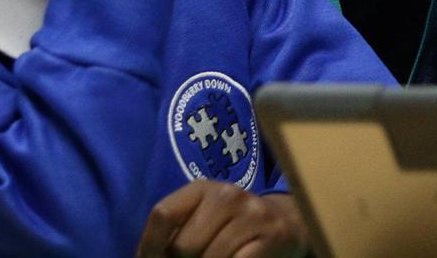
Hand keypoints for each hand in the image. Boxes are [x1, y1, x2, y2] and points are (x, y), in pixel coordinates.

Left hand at [135, 182, 306, 257]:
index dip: (150, 247)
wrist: (287, 225)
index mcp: (202, 188)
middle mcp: (228, 195)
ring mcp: (252, 215)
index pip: (163, 215)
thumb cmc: (232, 227)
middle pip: (183, 245)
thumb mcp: (203, 219)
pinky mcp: (272, 237)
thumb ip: (177, 233)